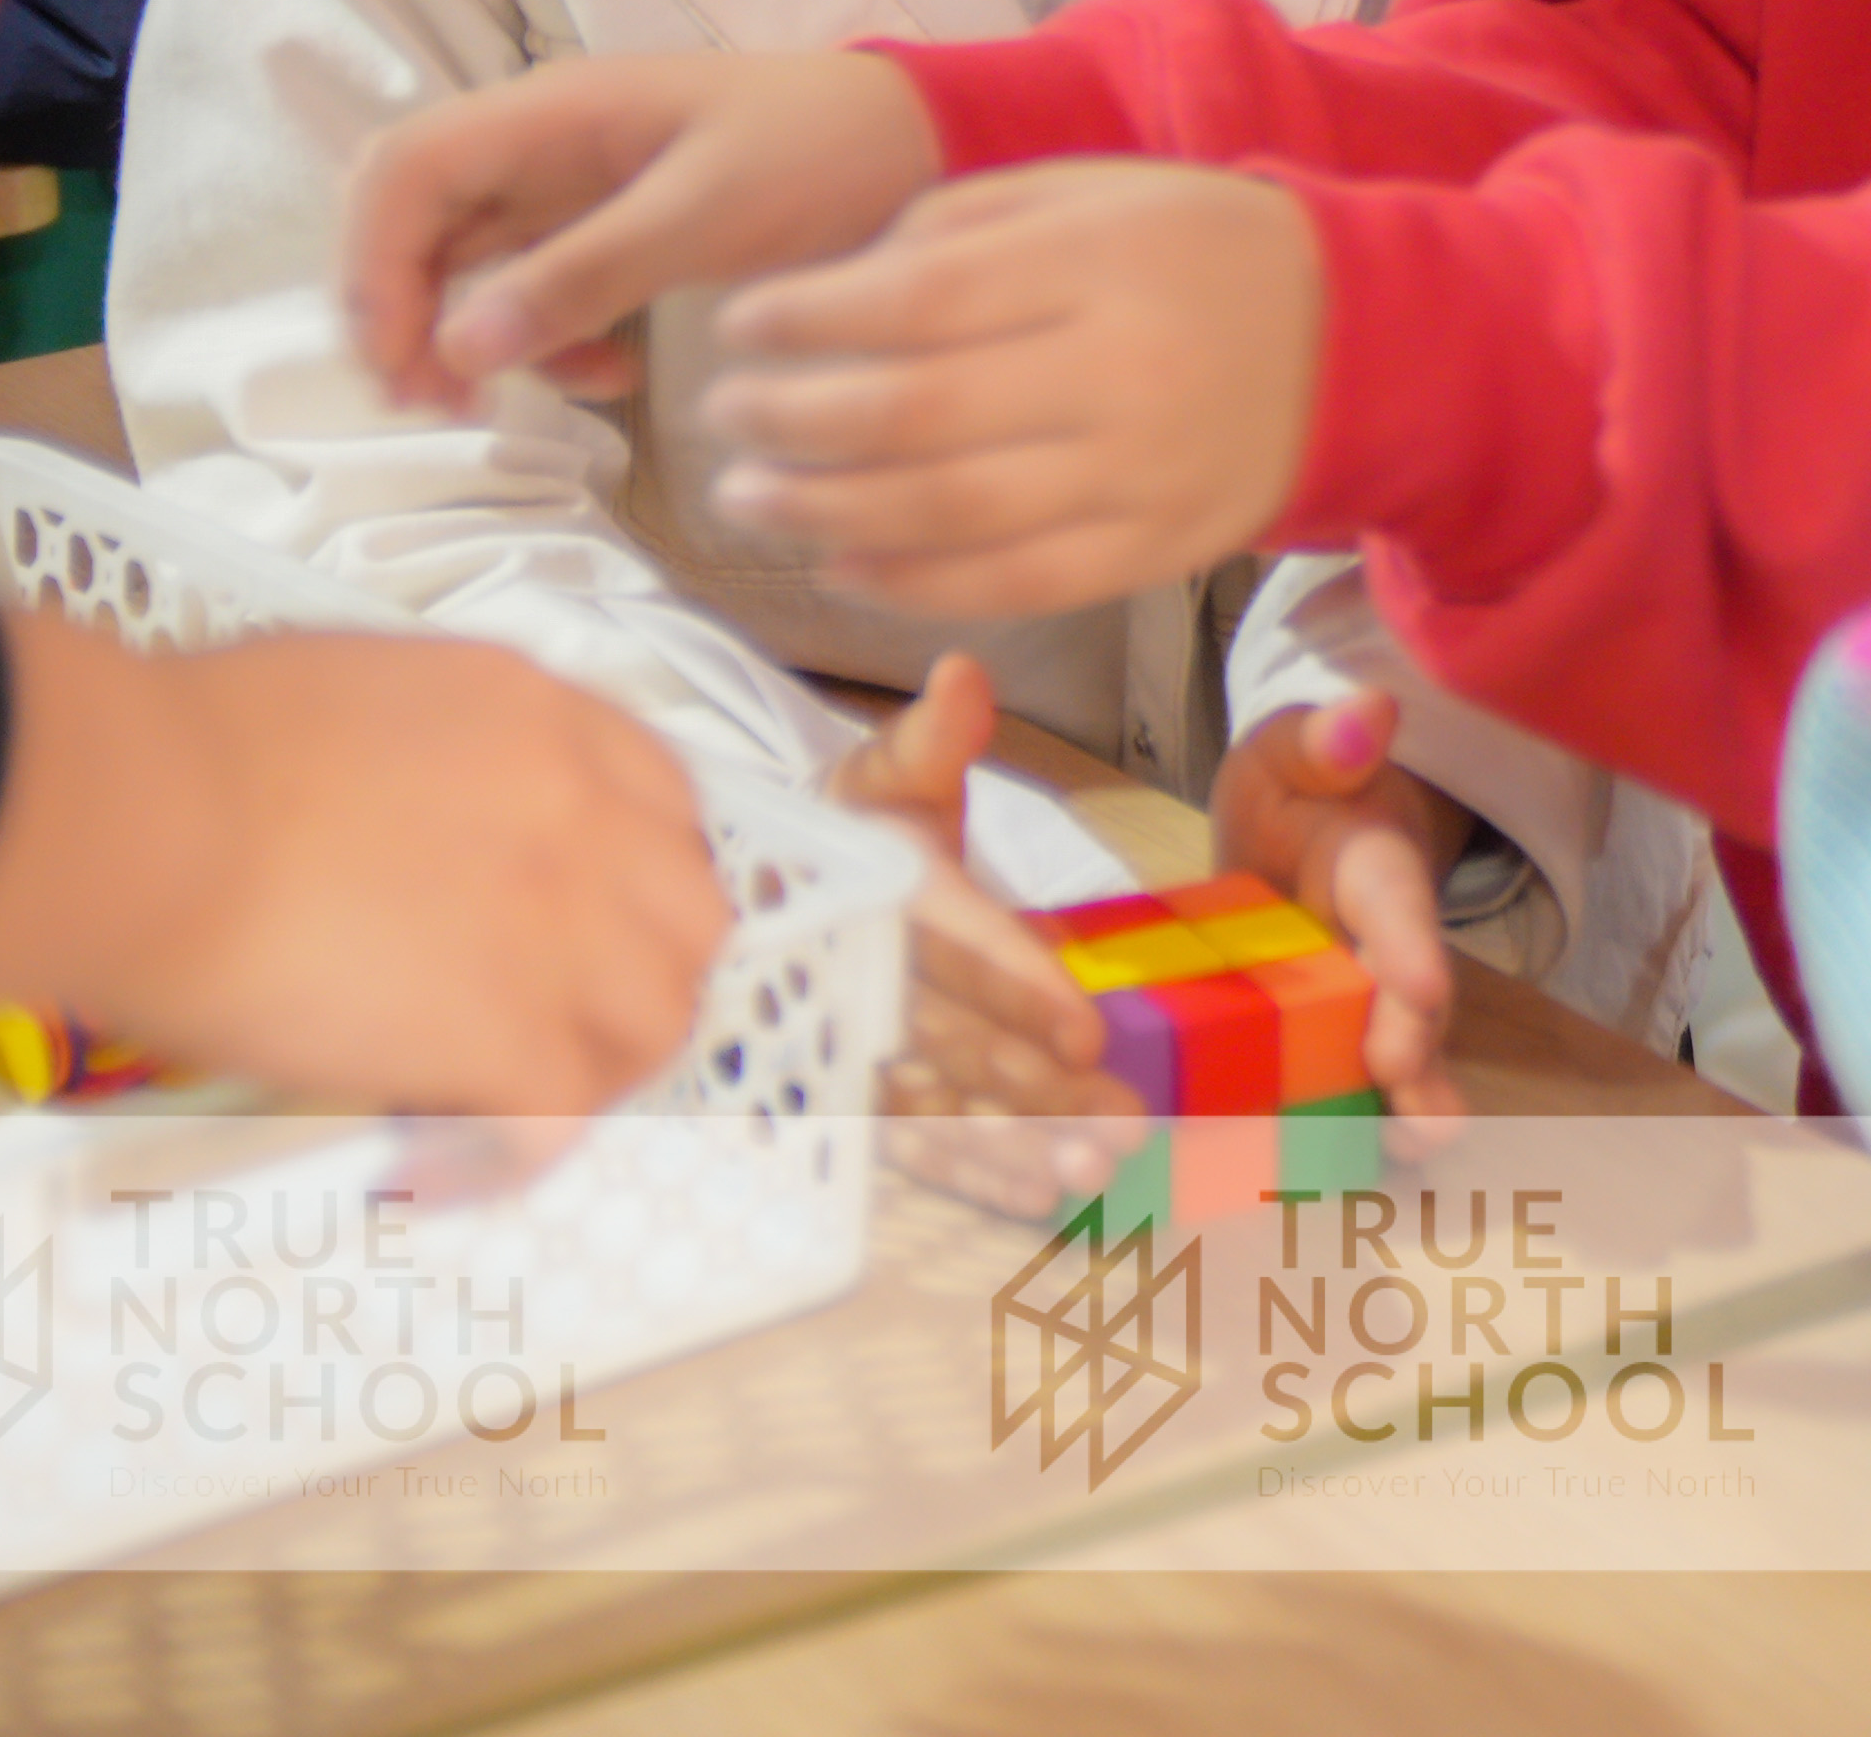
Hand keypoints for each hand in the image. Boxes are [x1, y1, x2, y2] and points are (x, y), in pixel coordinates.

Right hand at [0, 618, 721, 1121]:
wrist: (155, 820)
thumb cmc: (197, 751)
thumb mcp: (360, 697)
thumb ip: (430, 761)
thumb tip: (410, 827)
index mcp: (540, 718)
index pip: (661, 800)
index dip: (639, 871)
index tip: (605, 910)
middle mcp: (578, 815)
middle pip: (688, 915)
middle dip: (644, 970)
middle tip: (572, 1013)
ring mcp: (559, 928)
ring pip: (654, 1021)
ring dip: (597, 1066)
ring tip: (518, 1097)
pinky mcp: (509, 1036)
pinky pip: (562, 1119)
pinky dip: (514, 1152)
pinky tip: (451, 1159)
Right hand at [341, 48, 947, 406]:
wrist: (925, 141)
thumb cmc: (822, 152)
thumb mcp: (707, 213)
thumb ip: (584, 273)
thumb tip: (456, 346)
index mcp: (554, 111)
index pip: (403, 167)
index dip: (371, 262)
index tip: (397, 361)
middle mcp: (548, 142)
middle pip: (417, 216)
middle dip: (401, 308)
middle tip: (428, 402)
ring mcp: (579, 185)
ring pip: (470, 259)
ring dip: (463, 332)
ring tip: (489, 406)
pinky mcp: (619, 228)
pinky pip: (539, 285)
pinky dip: (544, 339)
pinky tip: (603, 378)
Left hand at [701, 156, 1323, 617]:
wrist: (1355, 342)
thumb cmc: (1195, 250)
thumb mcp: (1092, 191)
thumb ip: (963, 224)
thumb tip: (830, 288)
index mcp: (1098, 263)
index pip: (918, 299)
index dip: (808, 319)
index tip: (738, 325)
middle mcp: (1119, 373)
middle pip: (916, 415)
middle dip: (792, 421)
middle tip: (723, 418)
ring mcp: (1139, 476)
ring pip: (950, 513)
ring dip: (825, 512)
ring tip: (750, 498)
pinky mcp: (1154, 554)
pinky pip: (1013, 584)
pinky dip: (912, 584)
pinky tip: (842, 562)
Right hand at [822, 652, 1148, 1223]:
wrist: (748, 895)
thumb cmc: (844, 832)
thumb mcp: (883, 775)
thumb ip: (932, 739)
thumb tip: (964, 675)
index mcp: (872, 894)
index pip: (951, 946)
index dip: (1013, 987)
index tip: (1084, 1028)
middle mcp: (858, 980)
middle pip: (953, 1042)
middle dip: (1036, 1084)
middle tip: (1122, 1118)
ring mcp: (851, 1049)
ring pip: (936, 1104)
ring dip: (1016, 1141)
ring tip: (1095, 1168)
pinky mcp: (854, 1096)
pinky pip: (910, 1143)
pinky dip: (972, 1173)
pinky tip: (1038, 1197)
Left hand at [1210, 693, 1474, 1140]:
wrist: (1303, 835)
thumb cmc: (1298, 789)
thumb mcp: (1293, 750)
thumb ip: (1325, 739)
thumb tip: (1370, 707)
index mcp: (1374, 867)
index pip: (1397, 904)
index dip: (1410, 948)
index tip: (1418, 989)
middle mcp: (1382, 944)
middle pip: (1411, 999)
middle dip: (1417, 1049)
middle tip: (1414, 1097)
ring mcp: (1362, 998)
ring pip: (1395, 1053)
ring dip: (1405, 1100)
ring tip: (1411, 1144)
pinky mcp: (1329, 1038)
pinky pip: (1346, 1083)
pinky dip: (1350, 1128)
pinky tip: (1330, 1172)